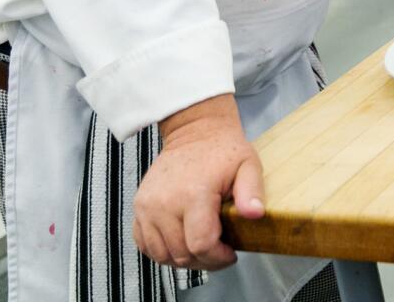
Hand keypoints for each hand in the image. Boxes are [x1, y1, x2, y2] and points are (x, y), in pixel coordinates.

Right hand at [133, 95, 262, 271]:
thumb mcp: (248, 166)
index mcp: (194, 194)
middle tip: (219, 252)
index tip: (230, 253)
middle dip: (204, 260)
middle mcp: (165, 203)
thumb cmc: (223, 150)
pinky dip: (162, 251)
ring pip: (161, 255)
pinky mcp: (139, 208)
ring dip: (183, 259)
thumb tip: (255, 214)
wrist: (194, 132)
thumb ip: (252, 192)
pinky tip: (181, 243)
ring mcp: (147, 207)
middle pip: (181, 254)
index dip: (218, 257)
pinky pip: (145, 244)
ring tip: (202, 248)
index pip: (200, 245)